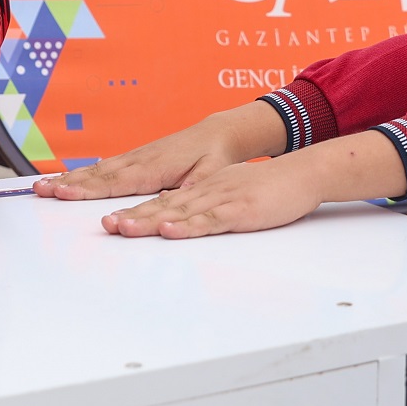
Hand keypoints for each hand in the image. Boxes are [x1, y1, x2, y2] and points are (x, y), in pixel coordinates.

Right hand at [35, 101, 287, 200]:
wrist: (220, 133)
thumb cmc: (215, 156)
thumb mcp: (211, 174)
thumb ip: (190, 189)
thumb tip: (168, 202)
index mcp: (155, 167)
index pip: (116, 181)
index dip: (88, 189)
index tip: (64, 193)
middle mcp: (140, 160)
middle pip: (97, 175)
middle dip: (67, 183)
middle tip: (40, 191)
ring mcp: (136, 157)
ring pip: (96, 170)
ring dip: (69, 179)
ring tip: (42, 186)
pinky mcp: (136, 158)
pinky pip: (104, 167)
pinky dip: (83, 173)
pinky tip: (69, 179)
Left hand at [101, 157, 326, 238]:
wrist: (300, 175)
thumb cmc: (267, 189)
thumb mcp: (229, 194)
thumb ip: (203, 206)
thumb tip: (176, 219)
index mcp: (201, 189)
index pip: (161, 202)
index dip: (135, 212)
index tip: (110, 221)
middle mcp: (205, 191)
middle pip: (162, 206)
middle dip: (132, 217)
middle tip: (106, 226)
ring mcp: (221, 199)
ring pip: (180, 212)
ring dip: (150, 221)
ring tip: (124, 228)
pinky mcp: (239, 210)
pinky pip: (210, 220)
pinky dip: (188, 226)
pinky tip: (170, 231)